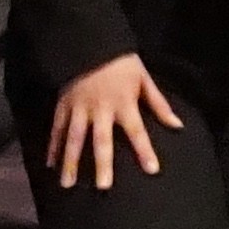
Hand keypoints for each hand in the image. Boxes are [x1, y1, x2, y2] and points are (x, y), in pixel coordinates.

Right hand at [43, 53, 181, 192]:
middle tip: (102, 187)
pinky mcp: (63, 104)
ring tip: (67, 184)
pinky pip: (57, 128)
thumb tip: (178, 126)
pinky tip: (50, 164)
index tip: (152, 169)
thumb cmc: (121, 63)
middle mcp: (100, 108)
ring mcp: (79, 107)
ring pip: (74, 138)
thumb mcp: (144, 79)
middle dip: (102, 163)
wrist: (90, 40)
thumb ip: (159, 105)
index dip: (144, 149)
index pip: (136, 130)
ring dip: (71, 162)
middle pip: (101, 140)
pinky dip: (52, 146)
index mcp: (123, 102)